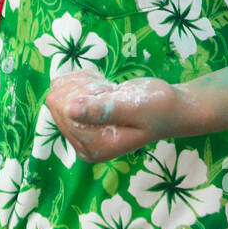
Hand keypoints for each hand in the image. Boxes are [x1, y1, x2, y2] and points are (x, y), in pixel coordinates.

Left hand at [44, 73, 182, 162]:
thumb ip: (101, 110)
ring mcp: (79, 134)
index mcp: (94, 147)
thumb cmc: (158, 107)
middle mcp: (83, 145)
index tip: (111, 93)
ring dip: (86, 84)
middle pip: (57, 101)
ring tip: (110, 93)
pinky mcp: (80, 121)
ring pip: (60, 92)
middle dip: (85, 89)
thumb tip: (69, 109)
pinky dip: (84, 81)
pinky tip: (104, 89)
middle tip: (112, 94)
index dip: (86, 92)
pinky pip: (65, 89)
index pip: (63, 109)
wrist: (170, 108)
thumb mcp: (133, 106)